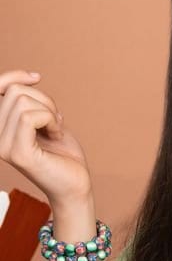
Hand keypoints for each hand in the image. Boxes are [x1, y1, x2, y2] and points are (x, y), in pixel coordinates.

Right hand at [0, 69, 92, 203]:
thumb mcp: (44, 119)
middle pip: (15, 92)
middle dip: (44, 100)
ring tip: (55, 130)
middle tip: (55, 122)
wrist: (75, 184)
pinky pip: (30, 117)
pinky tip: (56, 134)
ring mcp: (3, 146)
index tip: (37, 78)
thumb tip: (26, 78)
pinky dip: (50, 119)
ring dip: (49, 112)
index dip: (13, 76)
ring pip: (23, 102)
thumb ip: (28, 101)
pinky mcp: (18, 153)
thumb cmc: (62, 153)